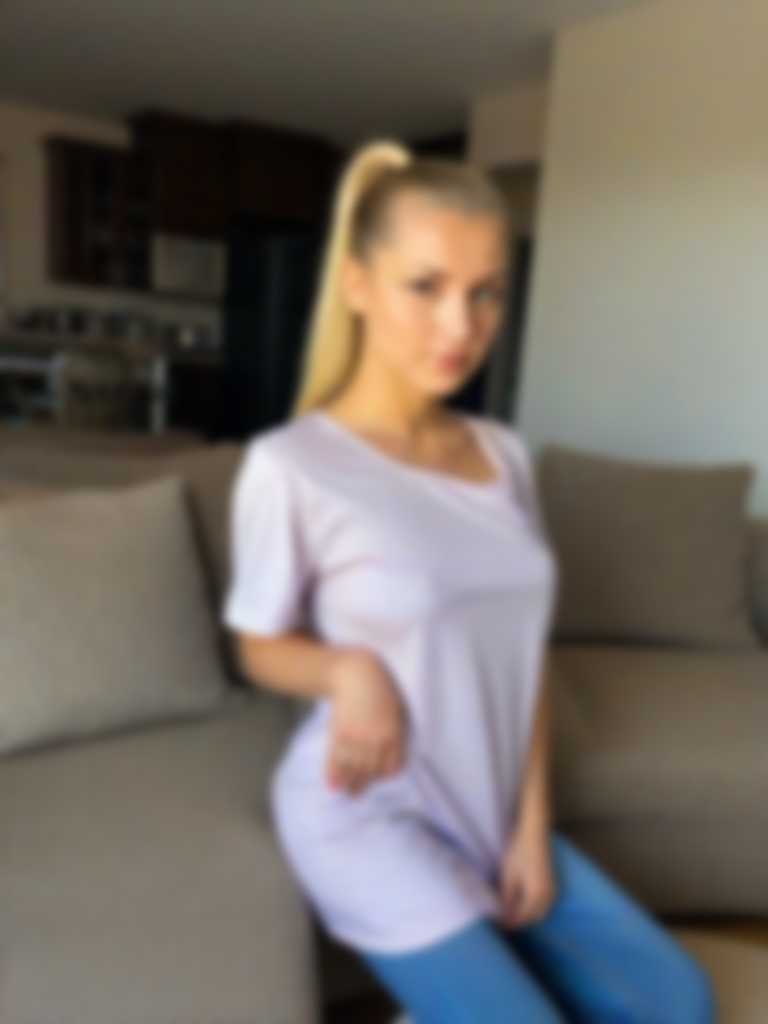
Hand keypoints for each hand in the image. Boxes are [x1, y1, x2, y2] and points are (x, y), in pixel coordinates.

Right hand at [325, 650, 407, 795]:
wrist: (357, 673)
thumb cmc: (383, 692)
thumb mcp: (400, 711)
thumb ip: (400, 736)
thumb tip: (395, 764)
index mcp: (395, 734)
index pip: (392, 768)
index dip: (385, 774)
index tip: (378, 776)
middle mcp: (376, 738)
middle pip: (371, 771)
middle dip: (364, 783)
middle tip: (356, 793)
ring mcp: (356, 736)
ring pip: (353, 768)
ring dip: (349, 783)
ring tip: (347, 793)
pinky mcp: (339, 731)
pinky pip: (336, 757)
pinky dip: (333, 773)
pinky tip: (332, 785)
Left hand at [498, 825, 556, 929]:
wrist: (534, 833)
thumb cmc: (519, 852)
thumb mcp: (508, 876)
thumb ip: (507, 898)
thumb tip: (503, 914)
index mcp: (537, 896)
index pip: (522, 918)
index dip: (509, 923)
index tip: (496, 925)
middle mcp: (548, 897)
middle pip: (533, 918)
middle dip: (518, 921)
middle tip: (502, 921)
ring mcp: (553, 891)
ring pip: (539, 913)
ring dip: (526, 916)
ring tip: (509, 913)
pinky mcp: (552, 885)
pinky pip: (543, 905)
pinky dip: (532, 908)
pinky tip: (521, 904)